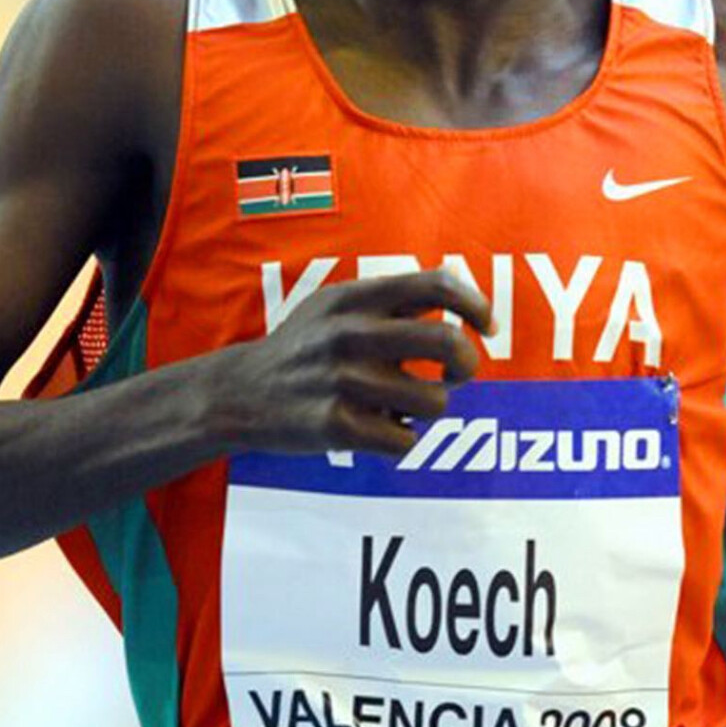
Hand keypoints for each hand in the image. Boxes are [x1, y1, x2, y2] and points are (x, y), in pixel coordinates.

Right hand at [210, 268, 493, 457]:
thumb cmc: (303, 348)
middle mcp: (352, 334)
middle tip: (455, 375)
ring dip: (427, 410)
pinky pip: (405, 441)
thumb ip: (389, 298)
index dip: (476, 305)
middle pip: (449, 344)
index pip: (438, 285)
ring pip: (434, 403)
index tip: (487, 326)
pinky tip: (375, 430)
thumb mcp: (335, 305)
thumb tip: (457, 288)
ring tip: (401, 407)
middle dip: (466, 366)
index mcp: (357, 298)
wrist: (238, 393)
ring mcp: (344, 381)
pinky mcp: (336, 425)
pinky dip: (399, 440)